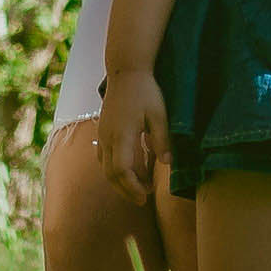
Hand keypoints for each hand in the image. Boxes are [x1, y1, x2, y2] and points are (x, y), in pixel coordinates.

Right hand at [101, 60, 173, 207]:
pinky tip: (132, 169)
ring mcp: (103, 134)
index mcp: (122, 134)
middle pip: (110, 174)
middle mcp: (108, 137)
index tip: (145, 197)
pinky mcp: (103, 131)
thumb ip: (162, 139)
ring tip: (141, 187)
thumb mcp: (159, 114)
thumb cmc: (145, 91)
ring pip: (105, 167)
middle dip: (126, 190)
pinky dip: (116, 169)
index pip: (121, 169)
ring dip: (121, 181)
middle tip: (144, 199)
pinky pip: (104, 157)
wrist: (126, 71)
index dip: (131, 187)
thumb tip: (167, 163)